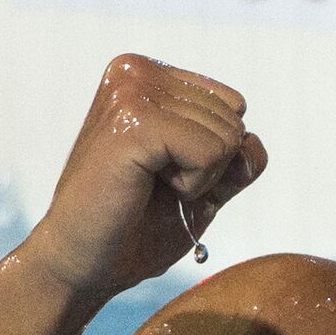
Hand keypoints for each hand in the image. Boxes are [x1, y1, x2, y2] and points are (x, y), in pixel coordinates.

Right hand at [29, 54, 266, 297]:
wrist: (82, 264)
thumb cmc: (136, 227)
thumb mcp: (203, 188)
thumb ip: (235, 161)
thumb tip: (253, 143)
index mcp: (147, 74)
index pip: (233, 104)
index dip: (214, 155)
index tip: (163, 172)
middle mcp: (136, 71)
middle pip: (234, 118)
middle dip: (209, 167)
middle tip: (153, 185)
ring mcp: (132, 92)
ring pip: (228, 135)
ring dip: (199, 178)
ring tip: (146, 186)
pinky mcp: (134, 122)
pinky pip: (211, 153)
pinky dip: (193, 185)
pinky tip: (146, 189)